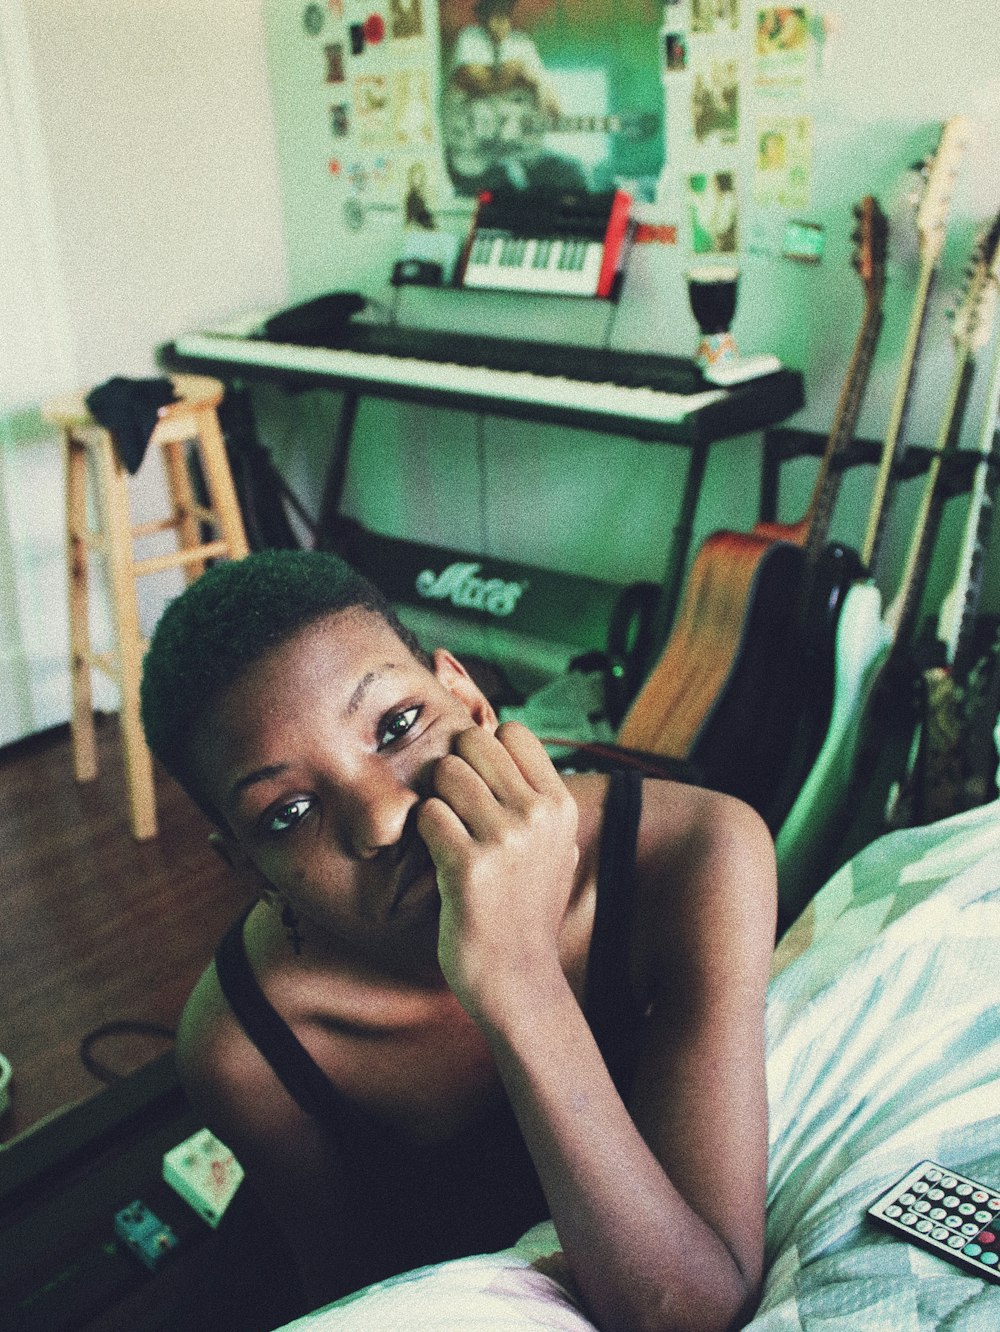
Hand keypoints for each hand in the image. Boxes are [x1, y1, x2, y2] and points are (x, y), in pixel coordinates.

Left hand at [416, 722, 578, 1022]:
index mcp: (560, 805)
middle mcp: (538, 815)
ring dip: (437, 800)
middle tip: (455, 809)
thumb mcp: (556, 849)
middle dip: (456, 769)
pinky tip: (438, 858)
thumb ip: (539, 799)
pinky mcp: (468, 867)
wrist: (518, 980)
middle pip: (474, 742)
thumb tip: (510, 741)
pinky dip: (424, 832)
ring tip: (447, 834)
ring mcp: (505, 840)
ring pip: (447, 773)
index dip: (487, 750)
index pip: (514, 732)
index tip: (480, 783)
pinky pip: (428, 814)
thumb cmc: (526, 909)